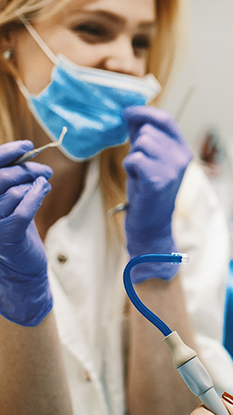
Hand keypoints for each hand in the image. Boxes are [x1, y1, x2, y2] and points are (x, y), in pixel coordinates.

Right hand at [0, 141, 52, 325]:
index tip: (27, 145)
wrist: (21, 268)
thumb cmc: (15, 229)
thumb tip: (26, 152)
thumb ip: (13, 180)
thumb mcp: (11, 200)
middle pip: (1, 178)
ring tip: (44, 184)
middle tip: (45, 171)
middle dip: (27, 169)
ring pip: (13, 192)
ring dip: (34, 183)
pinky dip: (36, 196)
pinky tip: (44, 190)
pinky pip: (23, 209)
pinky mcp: (6, 237)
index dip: (6, 153)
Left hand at [123, 107, 191, 282]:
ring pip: (141, 144)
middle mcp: (182, 157)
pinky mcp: (158, 180)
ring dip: (133, 158)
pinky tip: (137, 181)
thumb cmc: (148, 191)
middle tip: (141, 166)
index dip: (144, 112)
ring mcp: (172, 169)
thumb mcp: (151, 159)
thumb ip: (144, 135)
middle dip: (137, 145)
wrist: (152, 226)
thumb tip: (130, 111)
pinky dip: (130, 168)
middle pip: (149, 131)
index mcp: (183, 150)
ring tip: (139, 174)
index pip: (166, 119)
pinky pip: (135, 159)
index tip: (127, 112)